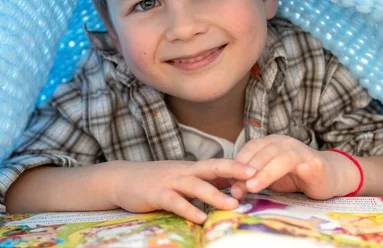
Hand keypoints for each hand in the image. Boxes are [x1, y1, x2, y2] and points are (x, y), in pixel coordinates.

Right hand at [107, 159, 255, 223]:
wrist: (122, 179)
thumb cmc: (155, 181)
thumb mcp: (181, 179)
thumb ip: (202, 183)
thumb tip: (229, 189)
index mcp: (191, 168)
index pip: (218, 164)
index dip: (238, 165)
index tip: (260, 167)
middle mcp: (183, 171)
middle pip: (212, 168)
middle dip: (233, 171)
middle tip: (255, 176)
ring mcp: (169, 181)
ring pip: (195, 186)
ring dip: (215, 195)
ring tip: (233, 204)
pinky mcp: (156, 194)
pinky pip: (174, 202)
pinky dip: (188, 209)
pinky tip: (200, 218)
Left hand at [230, 135, 359, 199]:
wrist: (332, 178)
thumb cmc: (299, 178)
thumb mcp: (272, 178)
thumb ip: (255, 179)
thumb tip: (234, 188)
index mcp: (270, 143)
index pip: (248, 149)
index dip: (236, 164)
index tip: (227, 181)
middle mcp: (281, 141)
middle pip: (257, 151)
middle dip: (243, 170)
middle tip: (234, 188)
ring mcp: (296, 148)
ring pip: (271, 155)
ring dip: (257, 172)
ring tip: (247, 186)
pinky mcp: (309, 160)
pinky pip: (288, 163)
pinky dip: (272, 173)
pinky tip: (263, 184)